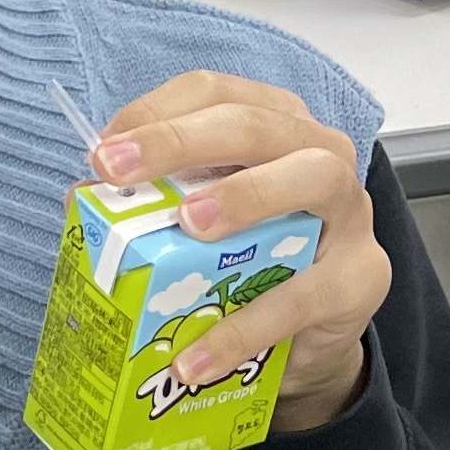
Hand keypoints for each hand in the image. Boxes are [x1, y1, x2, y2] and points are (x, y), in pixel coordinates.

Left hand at [90, 74, 388, 433]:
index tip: (105, 150)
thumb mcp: (203, 227)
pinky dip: (246, 327)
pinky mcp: (362, 277)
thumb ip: (157, 204)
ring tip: (189, 224)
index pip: (215, 93)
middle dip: (180, 141)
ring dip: (245, 195)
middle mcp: (319, 152)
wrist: (311, 340)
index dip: (157, 112)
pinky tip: (198, 357)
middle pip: (256, 125)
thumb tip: (86, 197)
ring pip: (310, 177)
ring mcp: (350, 211)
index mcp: (273, 126)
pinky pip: (303, 296)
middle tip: (119, 170)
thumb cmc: (255, 263)